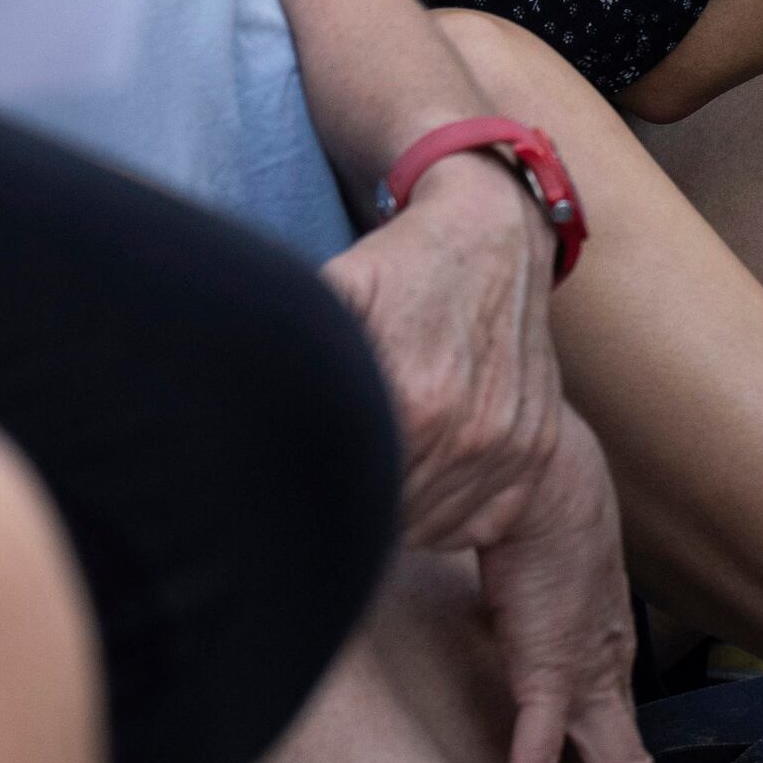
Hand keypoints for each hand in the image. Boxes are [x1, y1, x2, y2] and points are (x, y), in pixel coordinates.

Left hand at [320, 149, 567, 555]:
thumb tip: (226, 410)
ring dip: (396, 513)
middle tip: (331, 467)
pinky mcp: (536, 448)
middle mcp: (466, 433)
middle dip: (351, 505)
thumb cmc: (400, 267)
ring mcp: (508, 445)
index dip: (315, 494)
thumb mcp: (334, 292)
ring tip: (373, 469)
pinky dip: (444, 516)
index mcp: (413, 403)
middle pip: (387, 518)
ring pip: (429, 526)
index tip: (299, 469)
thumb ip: (286, 352)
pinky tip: (419, 477)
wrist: (493, 236)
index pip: (351, 495)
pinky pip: (476, 522)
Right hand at [468, 410, 682, 762]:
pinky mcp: (545, 669)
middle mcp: (605, 672)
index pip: (621, 735)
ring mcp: (581, 676)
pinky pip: (535, 750)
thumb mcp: (538, 579)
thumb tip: (504, 613)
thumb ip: (526, 610)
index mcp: (602, 653)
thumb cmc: (540, 512)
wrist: (541, 476)